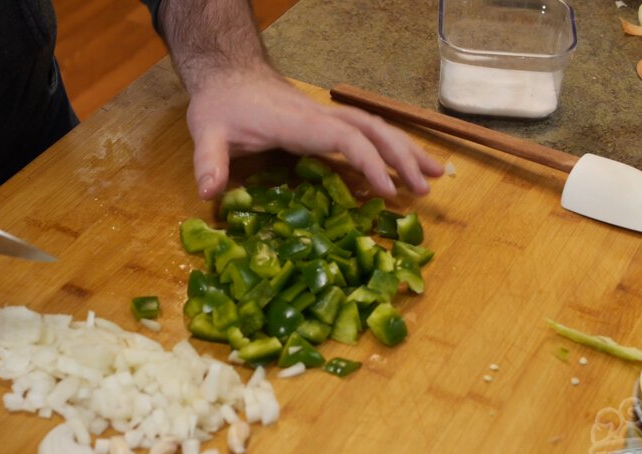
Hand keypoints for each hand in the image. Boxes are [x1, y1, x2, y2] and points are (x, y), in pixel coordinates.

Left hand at [186, 67, 443, 198]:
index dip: (368, 163)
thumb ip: (209, 162)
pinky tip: (403, 166)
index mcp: (298, 123)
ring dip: (405, 150)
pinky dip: (389, 148)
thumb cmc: (221, 104)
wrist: (227, 73)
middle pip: (373, 130)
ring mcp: (324, 118)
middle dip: (402, 157)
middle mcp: (319, 117)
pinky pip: (365, 133)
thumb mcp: (207, 132)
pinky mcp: (324, 123)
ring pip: (375, 128)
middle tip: (426, 188)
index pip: (344, 138)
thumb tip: (209, 193)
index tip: (385, 191)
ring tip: (434, 175)